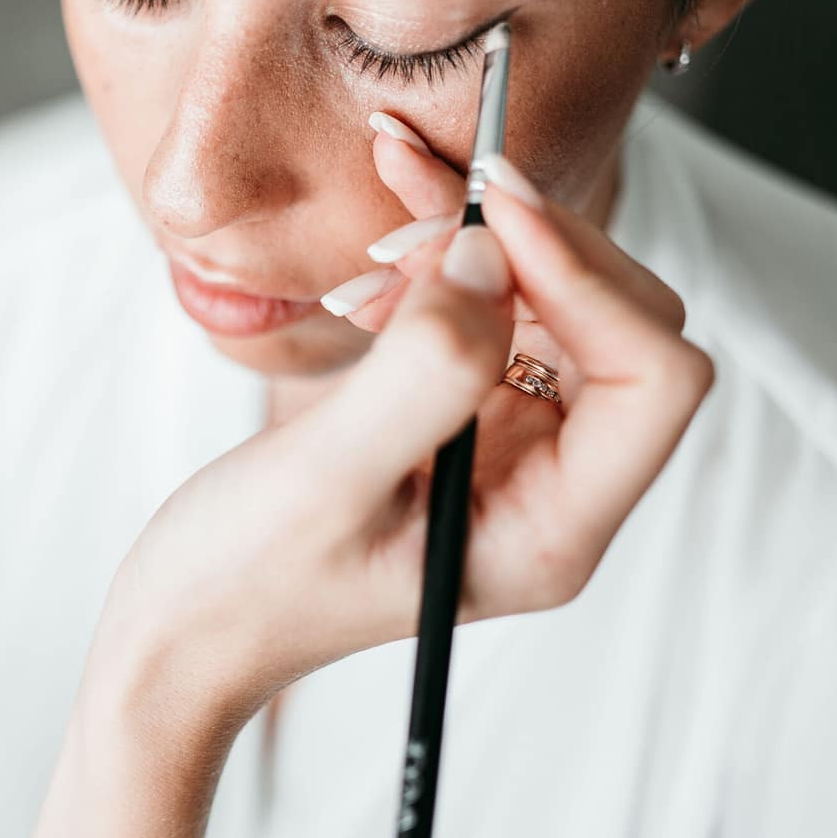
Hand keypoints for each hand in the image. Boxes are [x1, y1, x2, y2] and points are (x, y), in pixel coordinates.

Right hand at [86, 148, 715, 742]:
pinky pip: (485, 317)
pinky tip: (369, 273)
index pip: (651, 381)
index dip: (589, 281)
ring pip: (551, 306)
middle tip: (425, 208)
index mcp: (548, 532)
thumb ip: (422, 372)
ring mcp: (507, 454)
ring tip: (382, 233)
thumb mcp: (324, 479)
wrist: (184, 629)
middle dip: (530, 250)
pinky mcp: (457, 422)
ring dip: (477, 248)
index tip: (491, 217)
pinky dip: (438, 271)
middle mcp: (549, 491)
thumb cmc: (243, 585)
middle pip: (615, 326)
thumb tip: (489, 256)